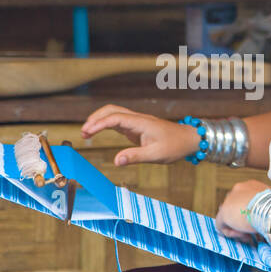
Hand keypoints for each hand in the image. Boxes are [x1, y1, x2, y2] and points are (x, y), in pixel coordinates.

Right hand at [80, 104, 199, 165]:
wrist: (188, 139)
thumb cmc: (174, 146)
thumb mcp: (155, 155)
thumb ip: (134, 157)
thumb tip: (116, 161)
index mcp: (141, 123)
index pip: (115, 118)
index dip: (99, 124)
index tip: (86, 133)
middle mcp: (137, 119)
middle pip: (111, 110)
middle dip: (95, 118)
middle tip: (83, 133)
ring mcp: (136, 121)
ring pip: (113, 113)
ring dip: (99, 119)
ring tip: (86, 133)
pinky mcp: (136, 126)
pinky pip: (118, 120)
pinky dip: (105, 124)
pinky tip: (98, 132)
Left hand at [215, 179, 270, 240]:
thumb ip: (268, 207)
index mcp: (251, 185)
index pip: (245, 198)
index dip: (250, 212)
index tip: (257, 220)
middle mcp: (239, 189)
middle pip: (235, 207)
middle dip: (241, 219)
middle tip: (251, 230)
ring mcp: (229, 200)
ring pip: (229, 217)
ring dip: (238, 227)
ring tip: (248, 234)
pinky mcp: (223, 212)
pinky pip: (222, 225)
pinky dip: (231, 233)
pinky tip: (243, 235)